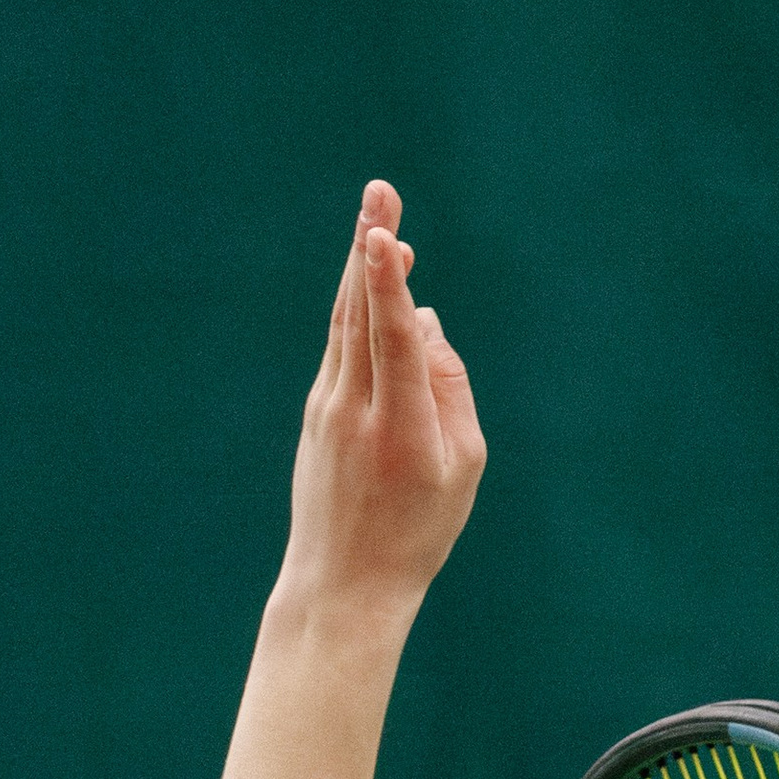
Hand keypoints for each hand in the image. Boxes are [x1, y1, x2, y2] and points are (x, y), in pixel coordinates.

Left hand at [281, 181, 485, 612]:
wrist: (342, 587)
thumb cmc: (417, 532)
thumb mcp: (461, 467)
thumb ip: (450, 388)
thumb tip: (427, 321)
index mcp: (399, 427)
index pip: (392, 342)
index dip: (387, 286)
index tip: (382, 240)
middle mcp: (355, 410)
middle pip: (359, 314)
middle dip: (370, 249)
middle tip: (380, 192)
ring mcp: (327, 409)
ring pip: (344, 322)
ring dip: (361, 266)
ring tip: (378, 216)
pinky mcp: (316, 412)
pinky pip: (341, 346)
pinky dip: (357, 306)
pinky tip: (371, 277)